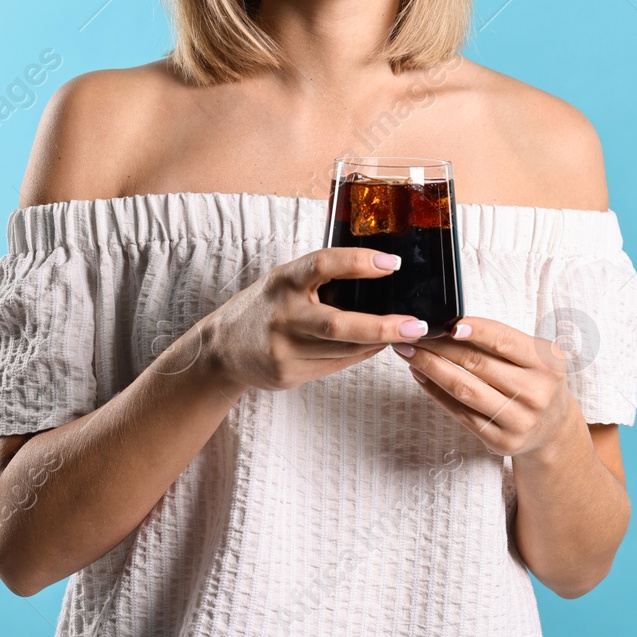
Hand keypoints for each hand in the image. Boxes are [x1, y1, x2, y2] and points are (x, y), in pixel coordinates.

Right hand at [200, 248, 427, 392]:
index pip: (321, 264)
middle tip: (416, 324)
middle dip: (382, 326)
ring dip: (378, 342)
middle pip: (338, 324)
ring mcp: (283, 350)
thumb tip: (377, 275)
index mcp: (282, 281)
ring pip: (343, 349)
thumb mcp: (283, 281)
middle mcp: (281, 315)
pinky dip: (360, 354)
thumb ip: (318, 279)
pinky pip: (335, 366)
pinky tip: (375, 346)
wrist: (220, 350)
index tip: (392, 262)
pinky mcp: (288, 375)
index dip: (358, 261)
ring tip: (405, 332)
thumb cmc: (264, 307)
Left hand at [393, 316, 579, 458]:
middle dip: (439, 346)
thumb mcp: (536, 357)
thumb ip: (502, 342)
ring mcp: (518, 420)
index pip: (505, 341)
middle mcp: (536, 393)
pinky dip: (436, 393)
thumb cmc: (537, 382)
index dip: (477, 330)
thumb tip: (451, 325)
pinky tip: (421, 376)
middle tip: (414, 334)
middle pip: (477, 365)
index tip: (449, 324)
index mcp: (547, 364)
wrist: (554, 429)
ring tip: (410, 352)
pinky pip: (461, 414)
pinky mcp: (501, 441)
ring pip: (464, 390)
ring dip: (431, 368)